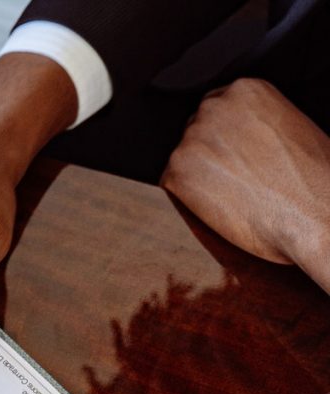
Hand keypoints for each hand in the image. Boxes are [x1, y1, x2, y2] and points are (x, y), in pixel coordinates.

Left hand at [161, 78, 329, 291]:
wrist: (313, 213)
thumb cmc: (312, 177)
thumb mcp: (290, 126)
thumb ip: (256, 120)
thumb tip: (238, 134)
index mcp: (246, 89)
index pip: (217, 107)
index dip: (223, 135)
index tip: (232, 152)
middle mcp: (214, 106)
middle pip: (196, 129)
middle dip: (208, 152)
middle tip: (232, 176)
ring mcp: (192, 138)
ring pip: (183, 157)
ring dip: (197, 175)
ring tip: (231, 193)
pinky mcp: (177, 171)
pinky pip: (171, 183)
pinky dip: (187, 197)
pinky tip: (215, 205)